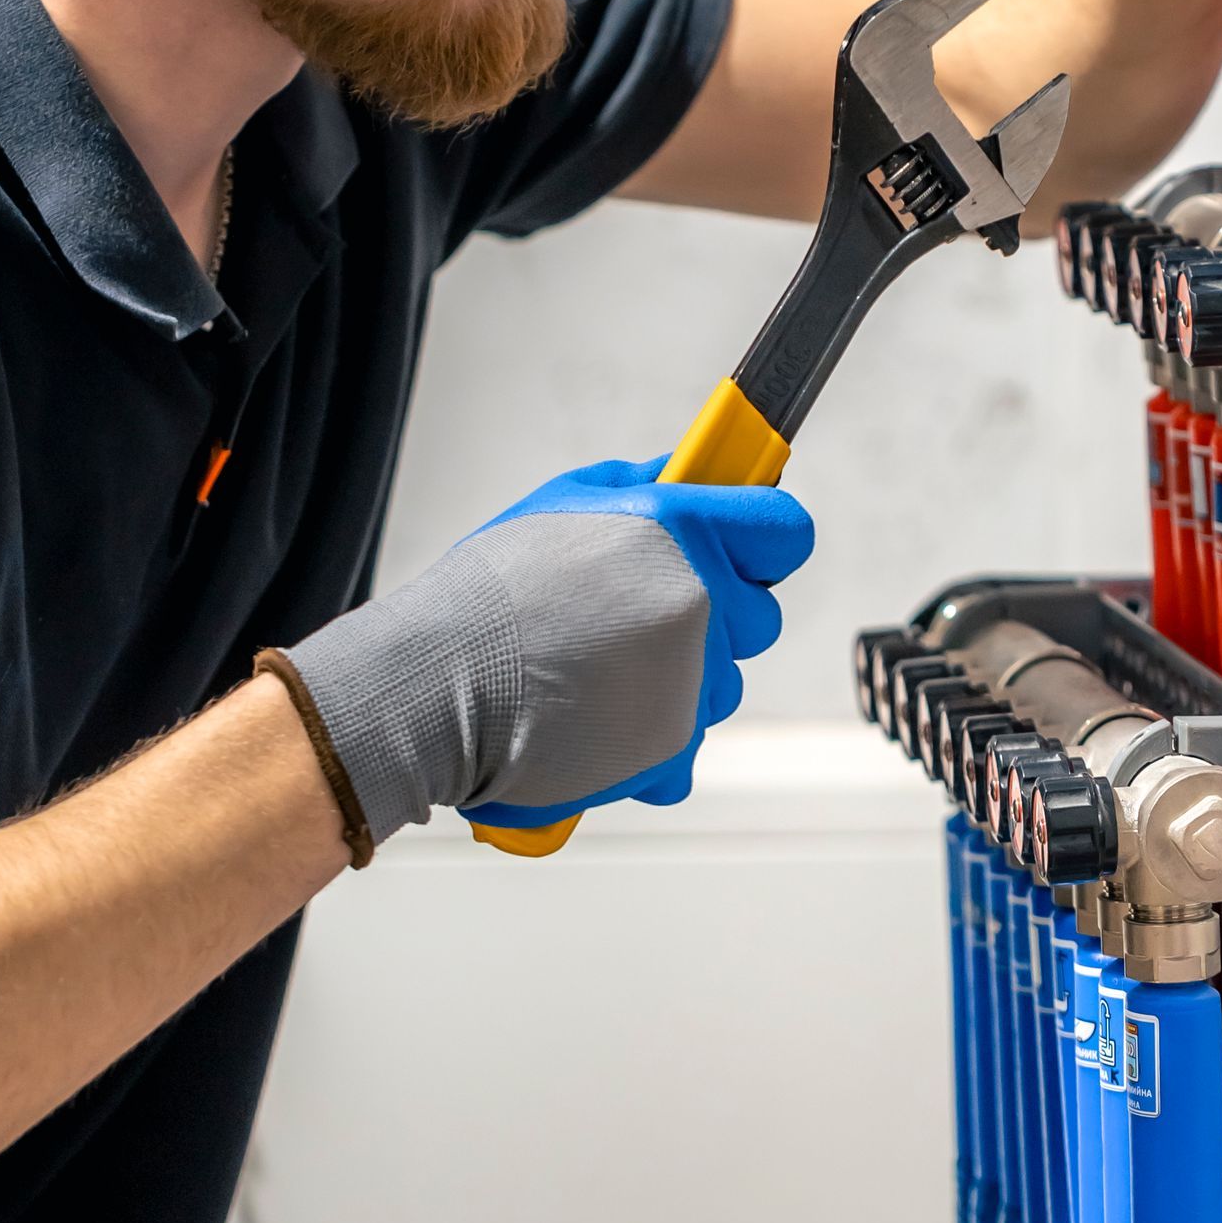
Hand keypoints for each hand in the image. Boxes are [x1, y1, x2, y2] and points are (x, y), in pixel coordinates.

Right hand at [271, 460, 814, 847]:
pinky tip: (596, 719)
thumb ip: (645, 486)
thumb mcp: (567, 501)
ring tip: (599, 670)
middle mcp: (702, 602)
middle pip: (760, 617)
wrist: (435, 684)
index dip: (763, 542)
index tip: (742, 549)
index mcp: (684, 529)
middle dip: (716, 619)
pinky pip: (689, 744)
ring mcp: (692, 681)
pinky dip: (652, 740)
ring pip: (724, 684)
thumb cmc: (491, 592)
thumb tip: (692, 476)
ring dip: (681, 680)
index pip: (786, 532)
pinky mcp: (672, 747)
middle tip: (637, 617)